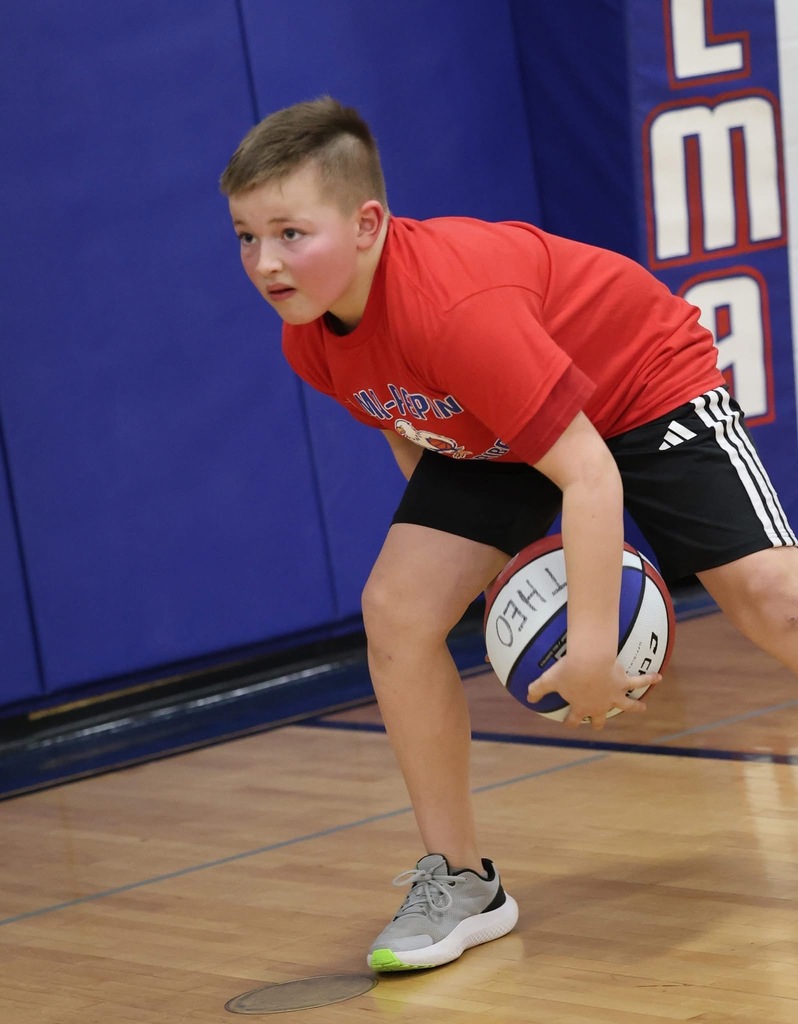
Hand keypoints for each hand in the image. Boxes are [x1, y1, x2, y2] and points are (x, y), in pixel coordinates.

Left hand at [527, 656, 660, 729]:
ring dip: (635, 707)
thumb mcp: (548, 680)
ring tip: (642, 708)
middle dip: (599, 721)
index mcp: (581, 707)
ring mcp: (614, 695)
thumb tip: (528, 696)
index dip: (570, 722)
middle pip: (600, 718)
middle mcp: (599, 705)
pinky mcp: (623, 682)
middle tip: (599, 723)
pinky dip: (649, 679)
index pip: (574, 719)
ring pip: (627, 705)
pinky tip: (658, 677)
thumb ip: (537, 689)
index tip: (568, 723)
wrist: (588, 662)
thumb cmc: (567, 671)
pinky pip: (639, 680)